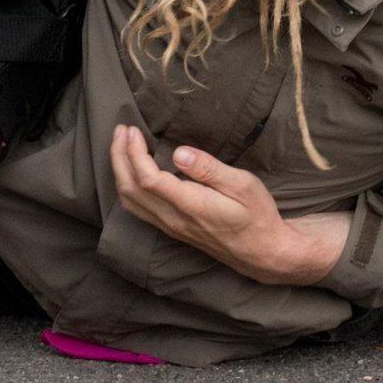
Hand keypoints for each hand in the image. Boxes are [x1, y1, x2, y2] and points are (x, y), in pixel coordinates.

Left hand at [108, 125, 349, 284]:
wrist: (262, 252)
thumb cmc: (257, 215)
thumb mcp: (243, 185)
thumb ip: (209, 169)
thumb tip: (179, 152)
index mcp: (190, 205)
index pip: (148, 179)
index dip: (134, 153)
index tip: (133, 130)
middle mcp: (174, 219)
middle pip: (130, 189)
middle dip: (119, 157)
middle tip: (120, 130)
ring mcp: (170, 226)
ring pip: (129, 201)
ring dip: (119, 171)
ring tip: (120, 145)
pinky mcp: (171, 229)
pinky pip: (138, 209)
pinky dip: (126, 186)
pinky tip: (130, 171)